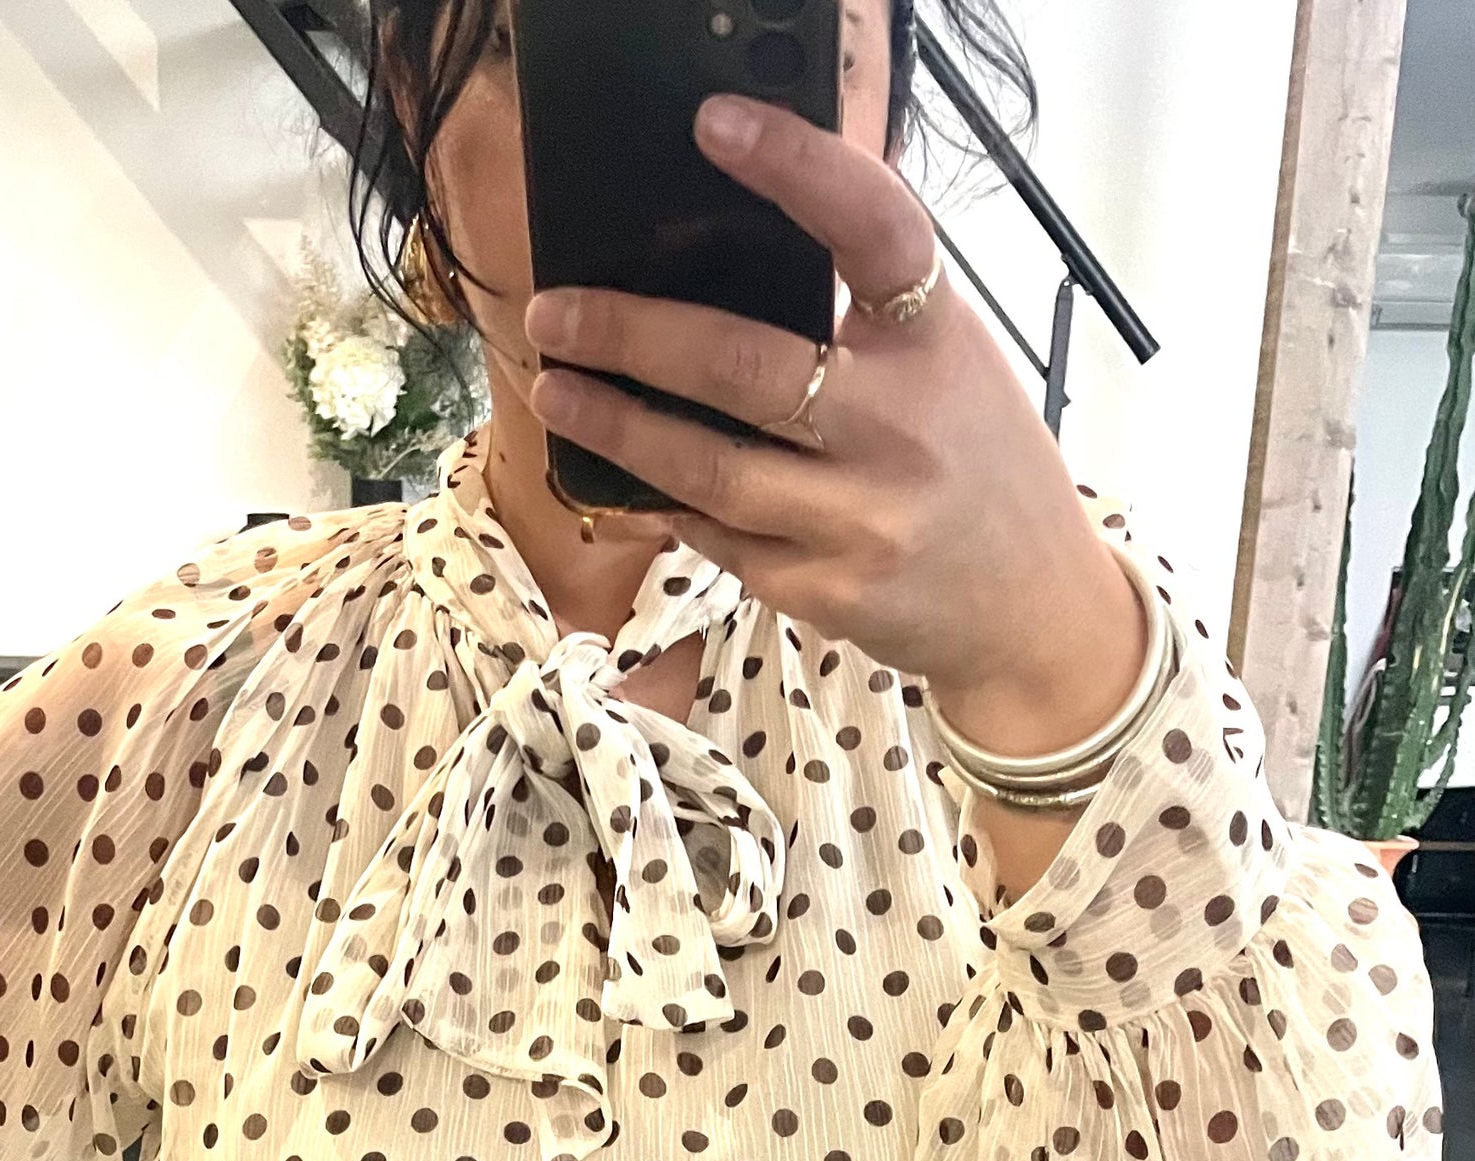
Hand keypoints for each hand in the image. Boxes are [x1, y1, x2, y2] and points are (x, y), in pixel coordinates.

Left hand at [521, 94, 1146, 753]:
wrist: (1031, 607)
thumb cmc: (977, 465)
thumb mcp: (951, 363)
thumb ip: (865, 316)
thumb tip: (727, 261)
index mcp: (936, 341)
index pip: (873, 230)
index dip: (798, 168)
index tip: (717, 126)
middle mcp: (902, 427)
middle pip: (741, 366)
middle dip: (628, 336)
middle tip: (556, 313)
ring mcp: (862, 518)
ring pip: (709, 467)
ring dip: (618, 427)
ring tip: (556, 390)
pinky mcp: (828, 591)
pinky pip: (722, 537)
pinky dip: (670, 501)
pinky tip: (632, 477)